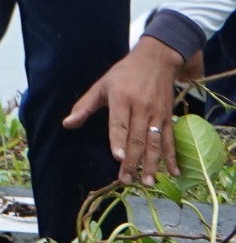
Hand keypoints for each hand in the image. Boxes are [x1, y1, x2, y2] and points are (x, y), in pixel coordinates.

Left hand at [64, 35, 184, 184]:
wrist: (156, 60)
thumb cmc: (123, 74)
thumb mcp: (101, 85)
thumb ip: (84, 106)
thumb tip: (67, 124)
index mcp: (121, 98)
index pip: (119, 123)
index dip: (118, 140)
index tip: (117, 157)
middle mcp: (141, 107)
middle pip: (137, 138)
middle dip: (132, 161)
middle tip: (126, 180)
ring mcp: (157, 114)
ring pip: (154, 142)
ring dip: (152, 164)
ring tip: (147, 182)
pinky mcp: (168, 118)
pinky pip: (170, 140)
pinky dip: (172, 157)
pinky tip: (174, 172)